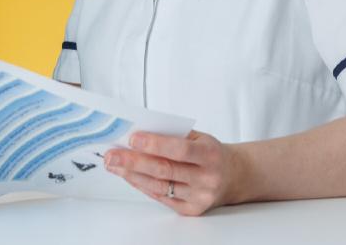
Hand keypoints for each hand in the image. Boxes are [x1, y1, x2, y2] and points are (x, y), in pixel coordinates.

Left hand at [104, 130, 243, 215]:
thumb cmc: (210, 152)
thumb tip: (137, 134)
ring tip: (114, 164)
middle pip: (164, 170)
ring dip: (132, 174)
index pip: (180, 150)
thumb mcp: (198, 137)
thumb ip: (172, 135)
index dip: (155, 144)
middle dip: (133, 161)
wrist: (234, 176)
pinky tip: (128, 175)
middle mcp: (207, 178)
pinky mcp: (191, 210)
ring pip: (159, 186)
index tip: (132, 138)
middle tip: (111, 154)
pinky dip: (141, 185)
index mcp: (211, 155)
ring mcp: (199, 197)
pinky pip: (160, 197)